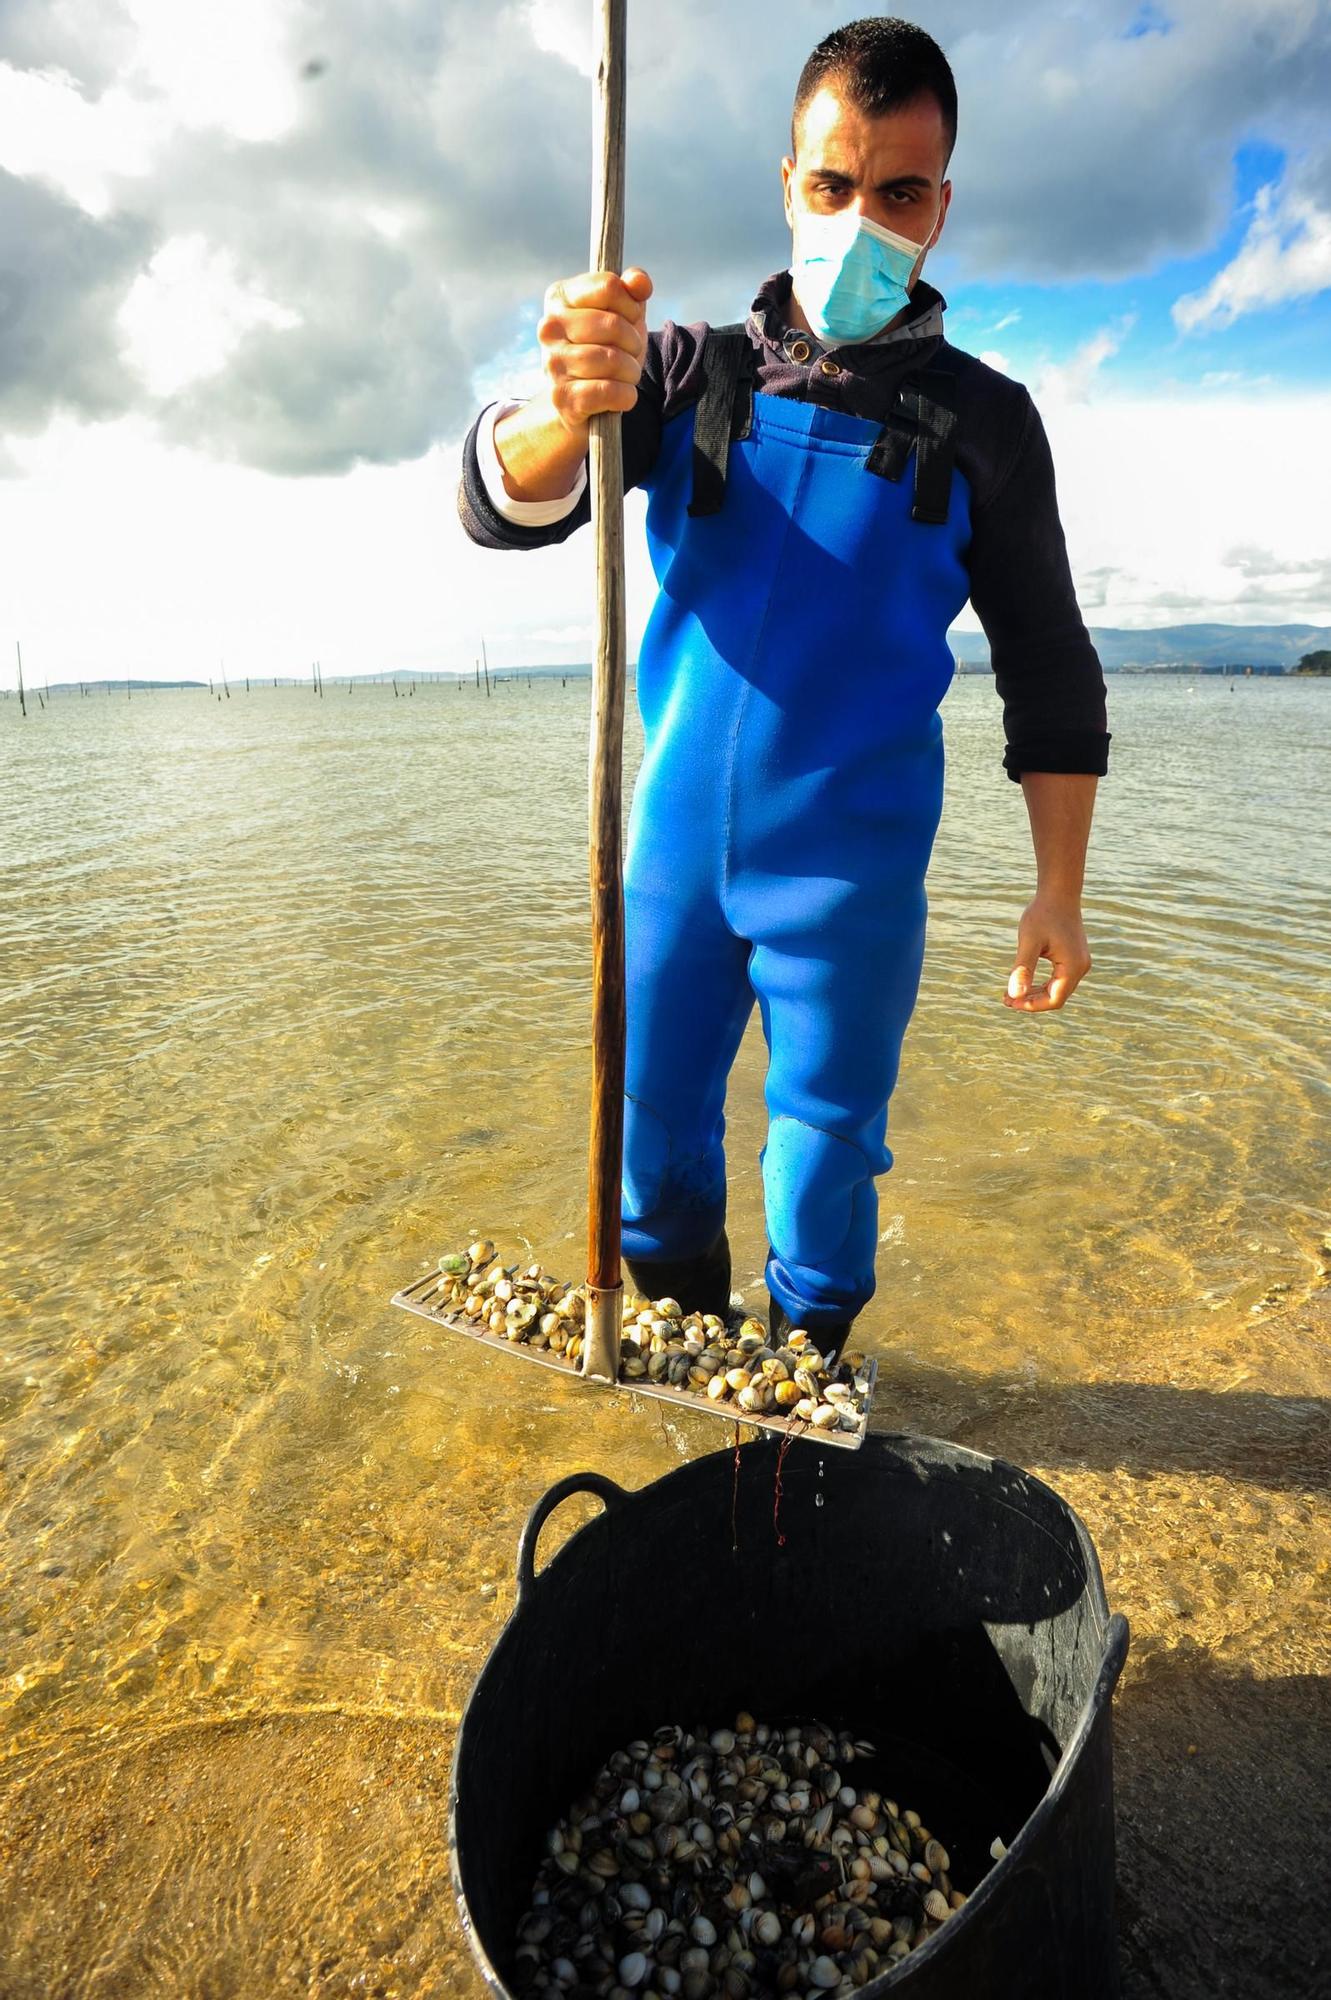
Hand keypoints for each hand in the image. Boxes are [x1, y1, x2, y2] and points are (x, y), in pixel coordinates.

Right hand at [538, 266, 653, 438]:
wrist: (583, 399)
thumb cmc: (605, 347)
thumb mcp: (623, 313)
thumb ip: (633, 289)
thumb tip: (640, 282)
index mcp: (559, 296)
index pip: (609, 287)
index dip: (631, 306)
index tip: (628, 320)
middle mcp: (549, 327)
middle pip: (613, 324)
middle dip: (633, 342)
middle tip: (629, 353)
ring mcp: (552, 363)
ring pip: (612, 360)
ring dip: (631, 371)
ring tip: (625, 375)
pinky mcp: (561, 397)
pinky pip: (608, 391)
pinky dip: (625, 395)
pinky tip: (622, 395)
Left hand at [1005, 892, 1091, 1011]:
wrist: (1059, 893)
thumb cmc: (1042, 914)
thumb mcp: (1029, 941)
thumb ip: (1023, 968)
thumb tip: (1014, 995)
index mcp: (1073, 966)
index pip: (1054, 999)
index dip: (1031, 1005)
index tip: (1010, 1001)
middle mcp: (1080, 967)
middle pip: (1056, 996)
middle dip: (1031, 1001)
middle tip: (1006, 999)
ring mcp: (1079, 963)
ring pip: (1057, 989)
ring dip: (1035, 994)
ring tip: (1011, 994)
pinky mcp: (1074, 958)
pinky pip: (1058, 979)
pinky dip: (1041, 983)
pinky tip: (1023, 981)